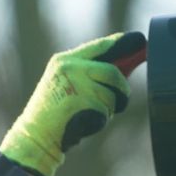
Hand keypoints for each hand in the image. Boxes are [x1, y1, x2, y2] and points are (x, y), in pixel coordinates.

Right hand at [0, 32, 146, 175]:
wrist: (36, 136)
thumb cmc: (58, 114)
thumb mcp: (70, 85)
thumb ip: (92, 74)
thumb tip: (126, 68)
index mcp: (64, 61)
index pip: (99, 47)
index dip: (121, 43)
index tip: (139, 40)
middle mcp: (69, 67)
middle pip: (113, 72)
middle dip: (122, 89)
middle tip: (122, 99)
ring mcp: (75, 83)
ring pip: (112, 94)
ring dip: (110, 109)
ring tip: (89, 114)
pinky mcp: (81, 101)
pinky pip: (106, 111)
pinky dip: (102, 121)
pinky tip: (84, 123)